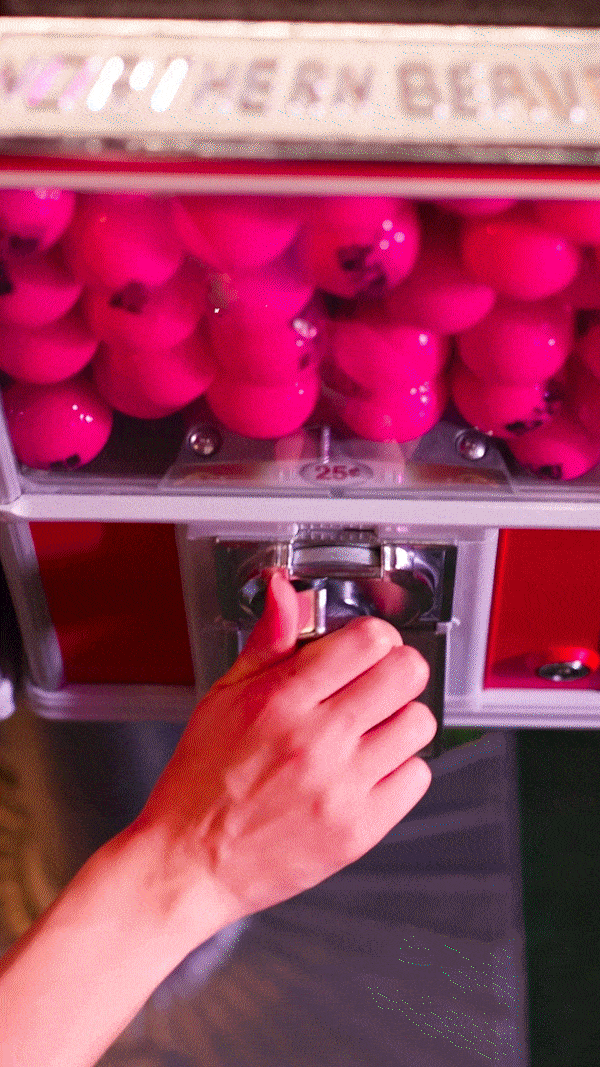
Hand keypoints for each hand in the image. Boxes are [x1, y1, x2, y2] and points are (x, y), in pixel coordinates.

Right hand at [138, 571, 436, 926]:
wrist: (190, 863)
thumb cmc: (201, 781)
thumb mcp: (222, 698)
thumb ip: (266, 642)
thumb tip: (285, 592)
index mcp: (281, 700)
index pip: (368, 639)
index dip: (374, 637)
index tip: (365, 649)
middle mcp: (316, 740)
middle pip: (408, 673)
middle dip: (397, 669)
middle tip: (378, 683)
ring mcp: (341, 788)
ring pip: (420, 723)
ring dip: (400, 719)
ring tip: (371, 731)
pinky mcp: (359, 830)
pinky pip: (417, 778)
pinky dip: (400, 770)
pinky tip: (369, 770)